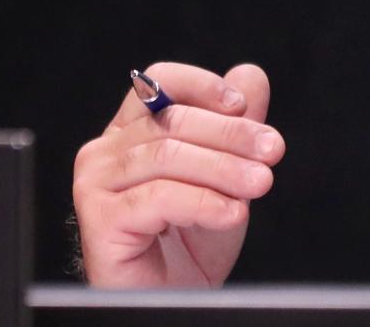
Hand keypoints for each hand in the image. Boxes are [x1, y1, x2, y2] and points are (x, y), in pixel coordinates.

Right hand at [72, 63, 284, 286]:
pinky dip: (204, 202)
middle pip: (172, 120)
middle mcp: (108, 151)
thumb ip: (236, 123)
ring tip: (260, 182)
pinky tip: (232, 212)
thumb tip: (249, 76)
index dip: (204, 86)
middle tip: (272, 150)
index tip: (243, 105)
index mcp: (133, 129)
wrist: (173, 294)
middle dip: (232, 134)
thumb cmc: (192, 237)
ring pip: (168, 156)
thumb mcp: (226, 173)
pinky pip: (158, 198)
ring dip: (224, 168)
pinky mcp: (100, 220)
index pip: (162, 82)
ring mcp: (97, 184)